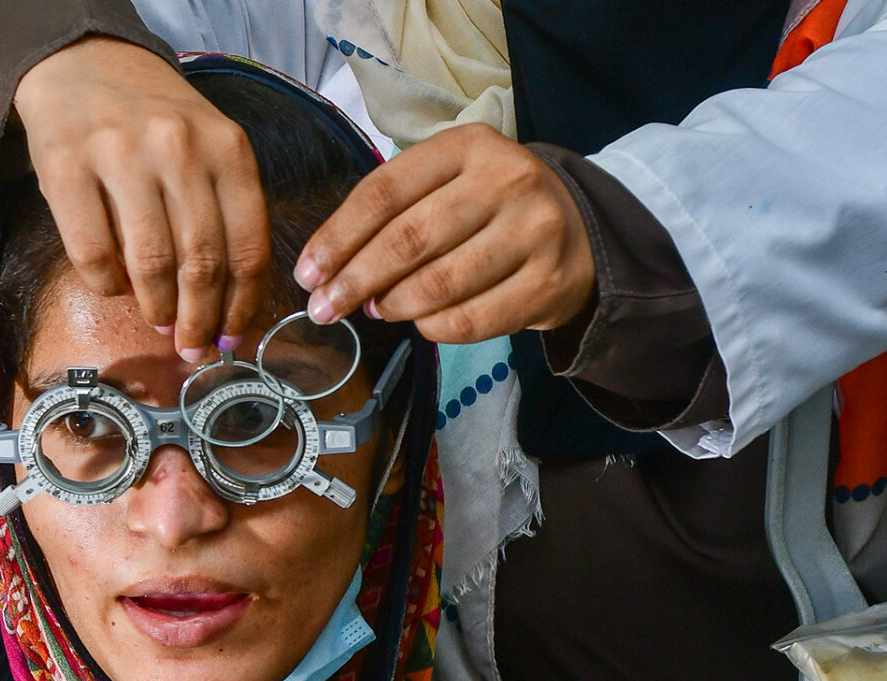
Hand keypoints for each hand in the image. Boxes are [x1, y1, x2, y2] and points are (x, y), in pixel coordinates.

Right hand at [14, 36, 269, 360]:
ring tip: (161, 324)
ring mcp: (120, 154)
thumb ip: (227, 212)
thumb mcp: (211, 148)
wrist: (85, 63)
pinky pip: (93, 253)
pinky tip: (116, 288)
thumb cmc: (157, 121)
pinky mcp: (65, 165)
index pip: (248, 247)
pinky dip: (108, 286)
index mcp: (227, 149)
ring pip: (149, 263)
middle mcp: (179, 148)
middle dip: (201, 320)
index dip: (242, 305)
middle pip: (201, 263)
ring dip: (158, 310)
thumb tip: (232, 304)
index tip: (233, 337)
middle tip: (194, 349)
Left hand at [295, 123, 594, 343]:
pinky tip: (421, 323)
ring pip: (438, 284)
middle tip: (325, 308)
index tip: (308, 273)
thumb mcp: (449, 181)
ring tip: (378, 310)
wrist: (578, 229)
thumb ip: (395, 212)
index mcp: (468, 145)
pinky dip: (433, 328)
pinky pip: (470, 320)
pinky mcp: (548, 283)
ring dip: (394, 306)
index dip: (338, 237)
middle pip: (408, 239)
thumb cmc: (491, 206)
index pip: (385, 191)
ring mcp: (533, 232)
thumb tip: (331, 271)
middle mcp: (506, 180)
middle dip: (356, 280)